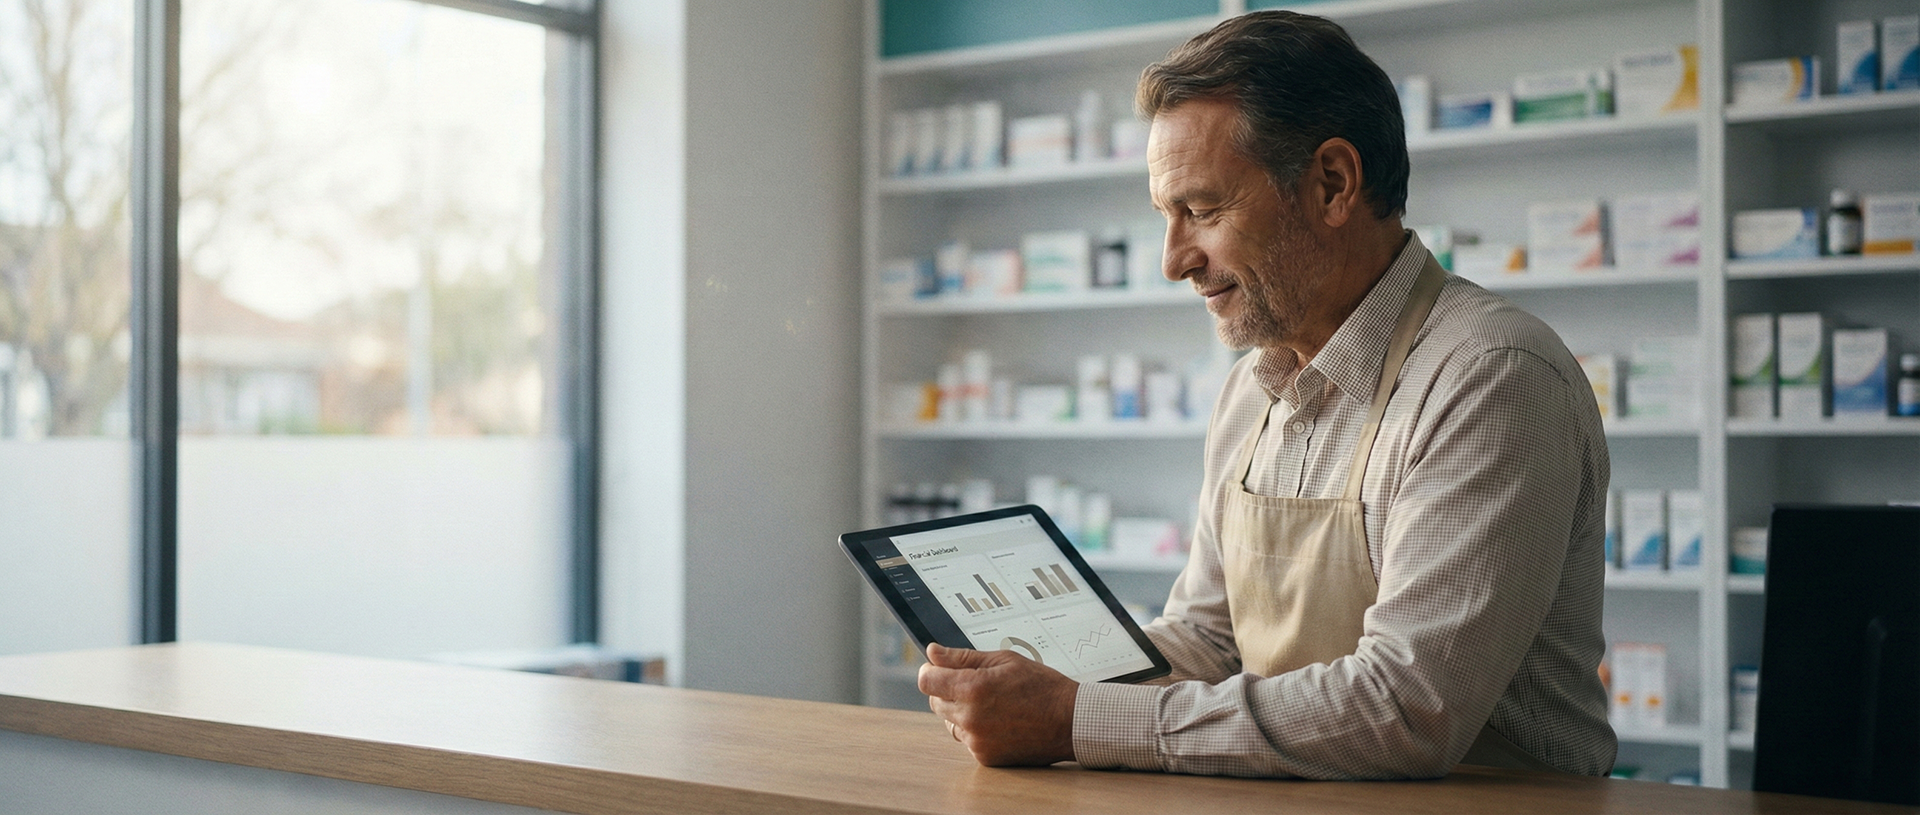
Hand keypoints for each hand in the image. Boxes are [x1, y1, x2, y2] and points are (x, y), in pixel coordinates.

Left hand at [917, 642, 1077, 766]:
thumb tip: (932, 653)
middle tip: (977, 684)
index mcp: (972, 688)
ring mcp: (977, 740)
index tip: (939, 669)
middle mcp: (970, 717)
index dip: (931, 672)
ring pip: (951, 722)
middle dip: (948, 690)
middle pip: (935, 702)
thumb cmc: (1042, 686)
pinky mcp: (985, 757)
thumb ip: (963, 657)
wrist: (1070, 721)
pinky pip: (967, 740)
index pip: (926, 681)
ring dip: (961, 712)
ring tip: (993, 704)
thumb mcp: (1004, 660)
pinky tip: (1000, 721)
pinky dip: (977, 730)